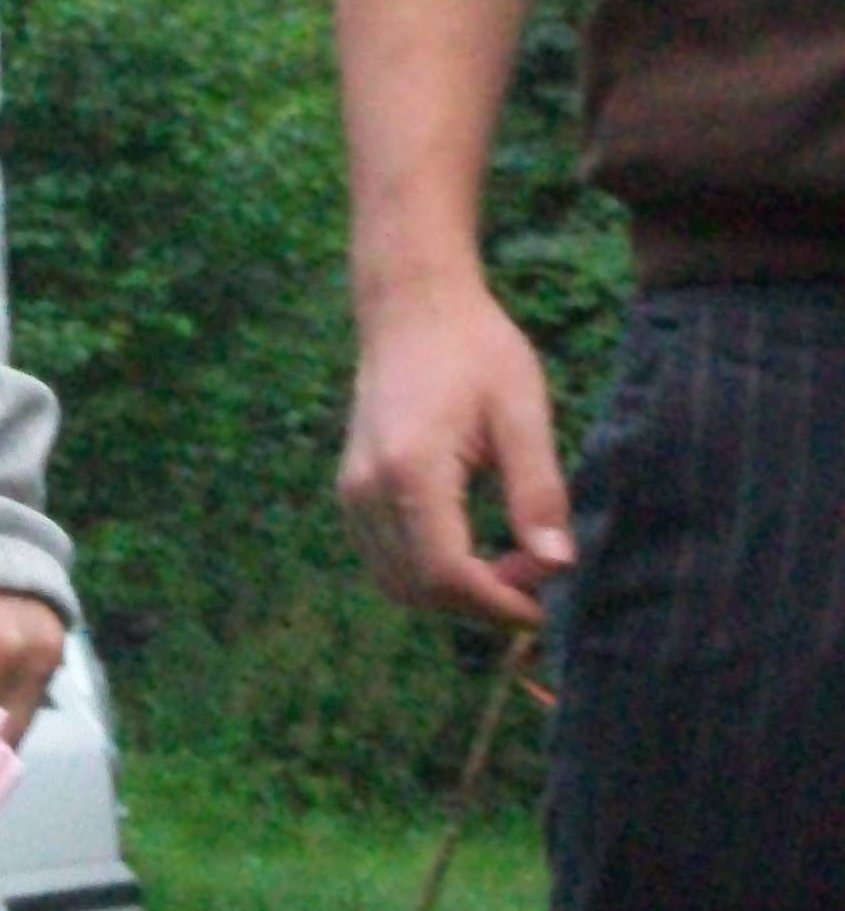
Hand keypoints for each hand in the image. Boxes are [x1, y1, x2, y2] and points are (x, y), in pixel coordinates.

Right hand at [338, 272, 572, 630]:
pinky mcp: (352, 490)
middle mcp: (367, 488)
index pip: (447, 573)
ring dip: (454, 595)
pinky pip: (386, 560)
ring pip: (397, 584)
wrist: (412, 306)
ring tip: (509, 565)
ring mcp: (352, 491)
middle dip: (481, 604)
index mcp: (410, 470)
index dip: (499, 603)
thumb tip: (559, 565)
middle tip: (536, 578)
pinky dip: (429, 575)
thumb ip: (538, 491)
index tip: (548, 602)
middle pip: (418, 589)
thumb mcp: (522, 412)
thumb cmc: (474, 349)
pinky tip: (473, 551)